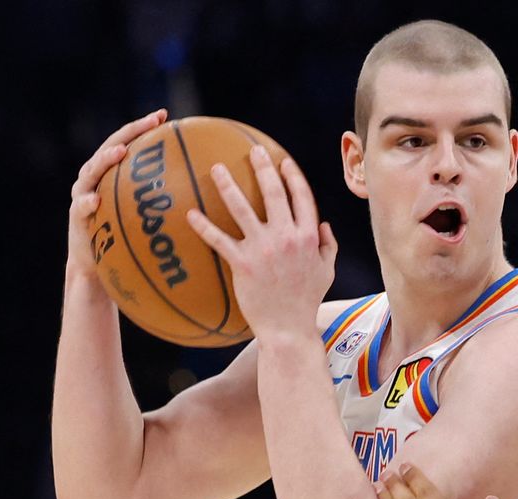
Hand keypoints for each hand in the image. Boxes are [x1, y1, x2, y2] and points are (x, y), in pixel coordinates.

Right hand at [68, 109, 167, 275]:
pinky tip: (95, 201)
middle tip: (150, 123)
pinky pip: (81, 207)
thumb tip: (198, 196)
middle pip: (110, 147)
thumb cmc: (125, 240)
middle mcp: (95, 177)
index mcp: (111, 172)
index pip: (128, 142)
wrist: (95, 265)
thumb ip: (159, 203)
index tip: (163, 115)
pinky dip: (87, 202)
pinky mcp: (76, 215)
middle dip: (129, 132)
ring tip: (120, 152)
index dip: (143, 127)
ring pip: (92, 170)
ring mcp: (83, 193)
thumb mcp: (143, 218)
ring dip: (105, 159)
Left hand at [185, 147, 337, 340]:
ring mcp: (263, 248)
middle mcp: (286, 237)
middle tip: (252, 150)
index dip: (292, 176)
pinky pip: (220, 239)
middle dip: (262, 167)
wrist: (289, 329)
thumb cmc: (307, 302)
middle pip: (273, 192)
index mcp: (308, 236)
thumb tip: (324, 225)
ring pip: (242, 208)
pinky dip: (203, 226)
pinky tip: (190, 214)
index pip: (301, 197)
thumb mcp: (327, 272)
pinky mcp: (243, 263)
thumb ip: (327, 246)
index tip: (283, 162)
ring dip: (227, 185)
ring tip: (215, 169)